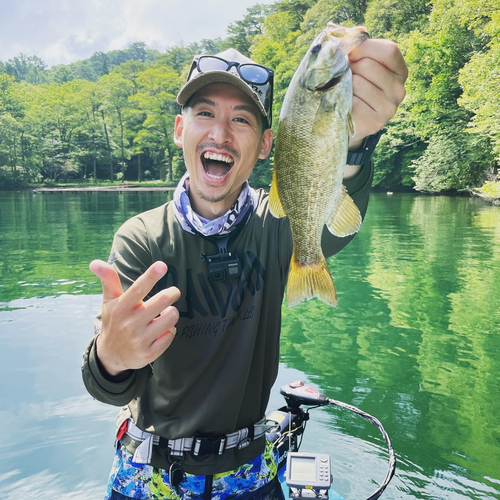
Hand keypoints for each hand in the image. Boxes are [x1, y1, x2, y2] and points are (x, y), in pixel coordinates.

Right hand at [89, 260, 180, 376]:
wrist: (110, 356)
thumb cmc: (114, 321)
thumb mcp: (109, 302)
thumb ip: (108, 280)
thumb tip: (95, 262)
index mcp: (121, 308)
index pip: (138, 289)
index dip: (150, 276)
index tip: (162, 265)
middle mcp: (130, 323)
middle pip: (162, 301)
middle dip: (172, 293)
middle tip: (172, 292)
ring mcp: (139, 340)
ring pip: (171, 318)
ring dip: (171, 313)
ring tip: (164, 314)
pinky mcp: (149, 354)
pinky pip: (171, 335)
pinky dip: (170, 331)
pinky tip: (161, 331)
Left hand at [348, 37, 407, 149]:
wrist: (348, 121)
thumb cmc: (354, 88)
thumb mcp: (360, 64)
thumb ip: (360, 46)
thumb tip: (357, 31)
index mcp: (400, 71)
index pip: (389, 50)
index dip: (365, 47)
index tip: (349, 52)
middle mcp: (400, 90)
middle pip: (370, 66)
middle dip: (350, 67)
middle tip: (344, 76)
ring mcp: (390, 109)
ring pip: (359, 84)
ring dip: (345, 84)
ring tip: (344, 91)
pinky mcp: (376, 123)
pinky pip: (354, 103)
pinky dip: (343, 101)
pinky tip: (345, 105)